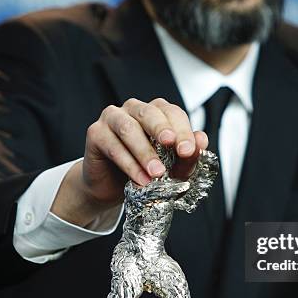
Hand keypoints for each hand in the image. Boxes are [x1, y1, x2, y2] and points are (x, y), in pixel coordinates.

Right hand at [51, 98, 208, 226]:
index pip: (173, 113)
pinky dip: (129, 164)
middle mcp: (134, 109)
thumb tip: (201, 141)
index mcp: (157, 112)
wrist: (112, 188)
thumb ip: (186, 155)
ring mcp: (112, 118)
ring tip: (157, 173)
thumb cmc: (143, 170)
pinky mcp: (95, 133)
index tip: (189, 150)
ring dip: (145, 152)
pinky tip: (140, 180)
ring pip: (129, 128)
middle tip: (175, 150)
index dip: (183, 130)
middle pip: (150, 112)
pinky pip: (113, 146)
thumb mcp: (171, 167)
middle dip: (164, 131)